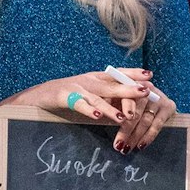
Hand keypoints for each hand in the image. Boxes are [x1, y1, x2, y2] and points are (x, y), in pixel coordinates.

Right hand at [21, 71, 166, 151]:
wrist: (39, 95)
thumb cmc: (69, 96)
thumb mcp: (91, 93)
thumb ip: (108, 97)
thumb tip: (132, 107)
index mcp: (96, 77)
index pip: (118, 73)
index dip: (133, 73)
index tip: (150, 75)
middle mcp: (89, 80)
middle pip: (112, 84)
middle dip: (130, 88)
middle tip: (146, 92)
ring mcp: (77, 87)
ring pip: (98, 97)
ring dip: (112, 107)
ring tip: (125, 116)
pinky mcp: (64, 96)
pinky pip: (79, 104)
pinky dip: (89, 109)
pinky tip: (97, 115)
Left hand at [111, 72, 178, 153]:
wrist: (154, 95)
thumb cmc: (130, 99)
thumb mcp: (119, 96)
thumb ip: (111, 102)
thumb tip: (100, 114)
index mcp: (133, 84)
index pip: (127, 97)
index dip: (123, 109)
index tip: (117, 119)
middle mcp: (147, 89)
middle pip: (136, 112)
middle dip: (126, 130)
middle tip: (118, 145)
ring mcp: (158, 98)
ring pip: (145, 120)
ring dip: (135, 137)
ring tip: (126, 148)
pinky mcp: (168, 107)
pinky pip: (157, 125)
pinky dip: (149, 137)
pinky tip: (141, 145)